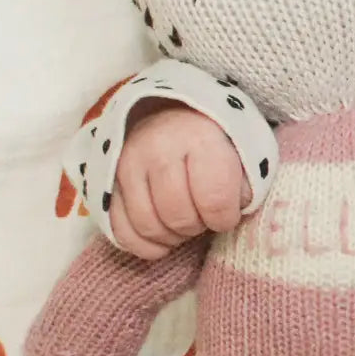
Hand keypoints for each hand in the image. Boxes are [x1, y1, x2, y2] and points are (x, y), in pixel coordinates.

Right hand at [110, 99, 251, 258]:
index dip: (225, 219)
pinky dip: (145, 245)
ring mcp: (127, 164)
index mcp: (199, 138)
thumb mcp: (246, 150)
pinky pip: (121, 230)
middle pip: (177, 216)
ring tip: (187, 223)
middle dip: (198, 227)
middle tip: (205, 217)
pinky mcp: (108, 181)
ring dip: (173, 236)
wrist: (175, 111)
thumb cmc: (219, 137)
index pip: (213, 200)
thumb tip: (233, 210)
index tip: (227, 214)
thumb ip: (247, 184)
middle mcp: (157, 148)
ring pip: (148, 226)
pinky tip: (164, 239)